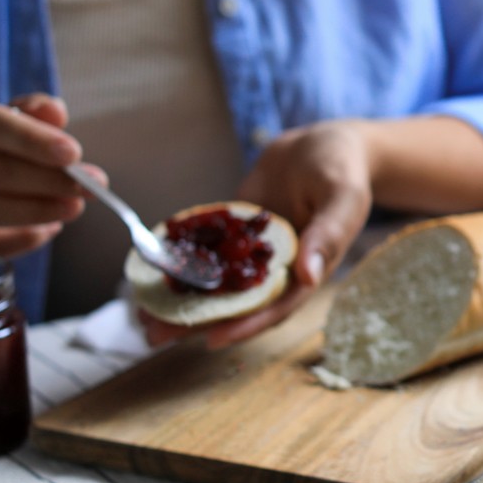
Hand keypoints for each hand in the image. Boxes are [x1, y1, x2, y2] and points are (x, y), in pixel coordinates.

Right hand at [0, 92, 87, 258]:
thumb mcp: (11, 123)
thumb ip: (34, 113)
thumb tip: (53, 111)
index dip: (31, 139)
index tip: (73, 154)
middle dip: (45, 179)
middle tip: (90, 186)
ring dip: (34, 211)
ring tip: (74, 208)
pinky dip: (16, 240)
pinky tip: (47, 231)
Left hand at [142, 119, 373, 349]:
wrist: (324, 144)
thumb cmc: (342, 170)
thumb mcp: (342, 198)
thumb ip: (328, 234)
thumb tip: (308, 275)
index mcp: (306, 271)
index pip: (274, 307)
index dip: (244, 325)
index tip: (211, 339)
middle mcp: (276, 269)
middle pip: (236, 305)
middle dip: (197, 322)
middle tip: (155, 334)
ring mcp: (252, 252)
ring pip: (216, 284)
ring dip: (181, 299)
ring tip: (141, 313)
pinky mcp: (234, 231)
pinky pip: (206, 250)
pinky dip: (181, 261)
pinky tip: (151, 267)